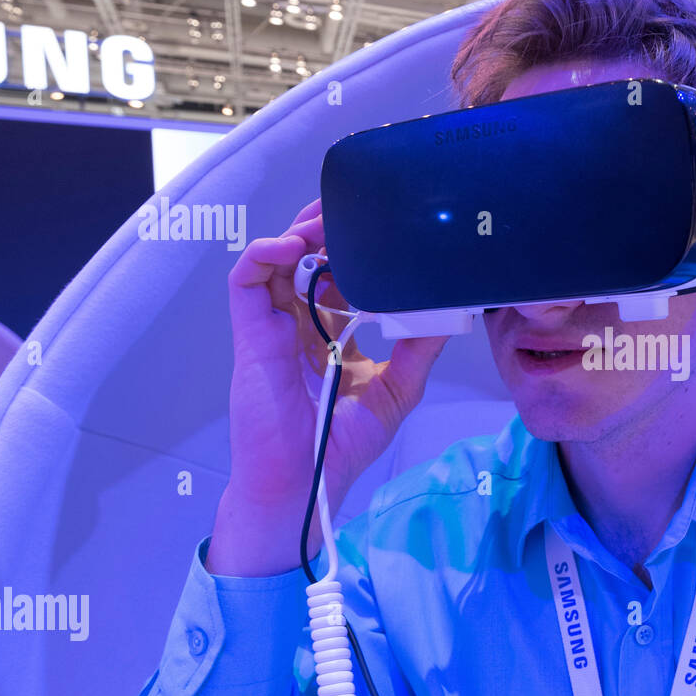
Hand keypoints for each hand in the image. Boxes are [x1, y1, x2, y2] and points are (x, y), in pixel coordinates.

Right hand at [207, 198, 448, 576]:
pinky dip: (263, 253)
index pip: (337, 276)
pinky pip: (245, 280)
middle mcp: (299, 324)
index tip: (380, 233)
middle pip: (305, 258)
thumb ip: (420, 349)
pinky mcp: (250, 335)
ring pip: (276, 259)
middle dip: (326, 229)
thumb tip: (450, 313)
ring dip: (299, 232)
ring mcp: (272, 327)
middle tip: (354, 213)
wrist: (306, 482)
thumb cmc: (341, 445)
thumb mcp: (397, 390)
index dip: (352, 249)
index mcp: (329, 334)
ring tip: (327, 222)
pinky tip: (291, 246)